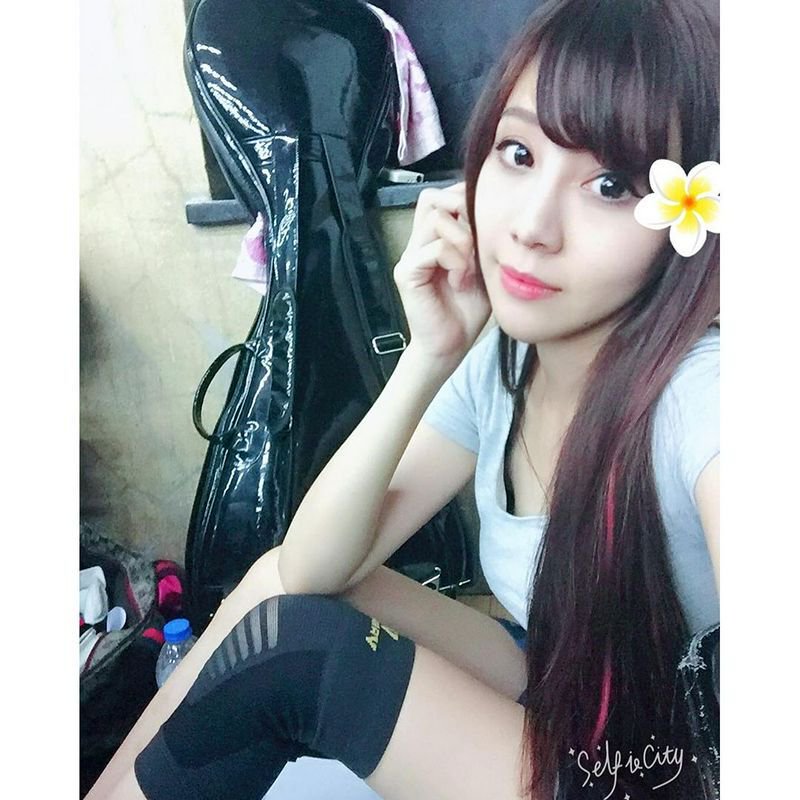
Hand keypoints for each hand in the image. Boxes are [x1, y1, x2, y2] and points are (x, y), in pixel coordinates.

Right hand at [393, 182, 490, 361]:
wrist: (449, 346)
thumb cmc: (468, 310)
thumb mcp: (482, 266)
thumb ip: (482, 239)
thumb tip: (492, 212)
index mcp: (434, 238)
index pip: (444, 196)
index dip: (466, 201)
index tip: (486, 228)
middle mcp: (418, 242)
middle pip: (432, 197)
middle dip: (462, 210)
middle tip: (477, 240)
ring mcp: (410, 256)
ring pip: (435, 218)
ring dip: (462, 239)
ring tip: (469, 266)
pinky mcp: (407, 273)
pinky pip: (435, 248)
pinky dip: (455, 260)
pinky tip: (461, 280)